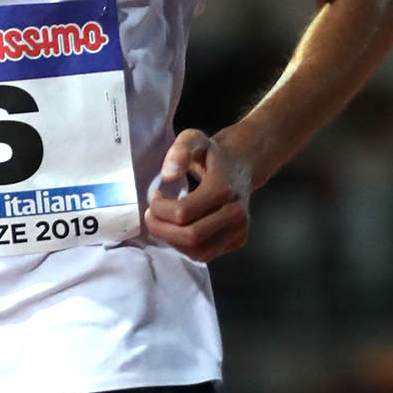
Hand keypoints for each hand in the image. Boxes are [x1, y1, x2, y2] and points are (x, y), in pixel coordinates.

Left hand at [143, 128, 252, 260]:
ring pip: (197, 251)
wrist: (241, 164)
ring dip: (173, 240)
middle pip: (190, 237)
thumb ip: (179, 151)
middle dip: (162, 229)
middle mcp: (236, 213)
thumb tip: (167, 176)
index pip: (183, 213)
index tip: (154, 196)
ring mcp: (239, 229)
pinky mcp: (238, 240)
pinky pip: (205, 254)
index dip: (160, 209)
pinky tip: (180, 228)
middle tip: (151, 215)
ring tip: (165, 222)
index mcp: (223, 188)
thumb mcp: (192, 138)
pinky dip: (186, 246)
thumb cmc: (212, 154)